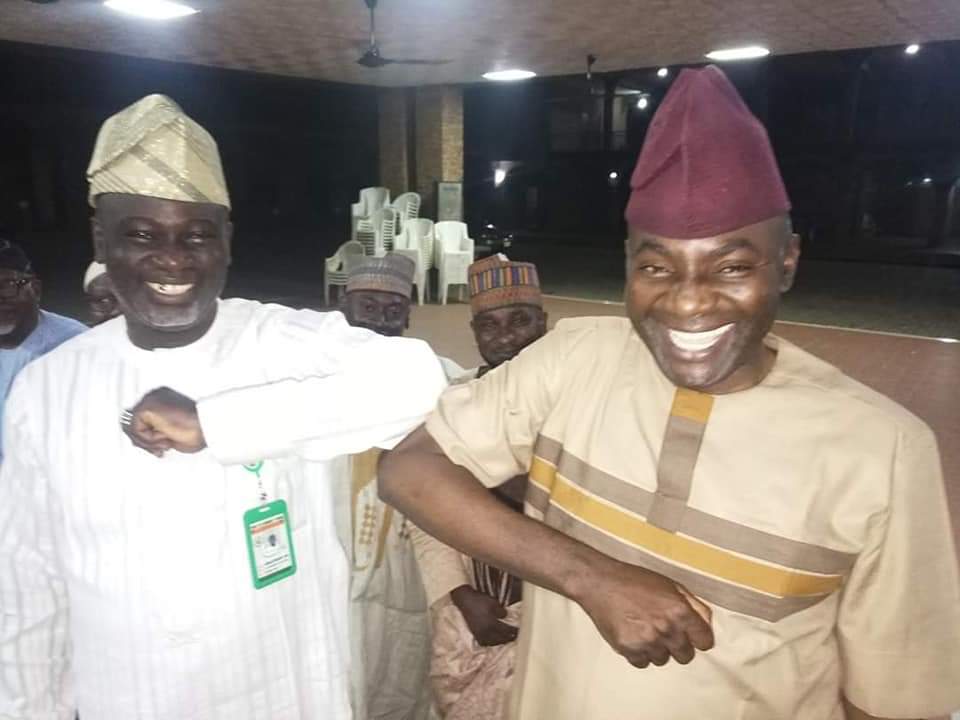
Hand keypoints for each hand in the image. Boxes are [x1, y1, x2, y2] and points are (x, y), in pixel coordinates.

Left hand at [122, 387, 205, 456]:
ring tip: (167, 441)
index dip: (146, 438)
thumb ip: (153, 432)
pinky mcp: (146, 407)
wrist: (206, 427)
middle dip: (146, 441)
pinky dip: (150, 439)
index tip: (160, 447)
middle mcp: (153, 396)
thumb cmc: (197, 432)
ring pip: (133, 429)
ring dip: (150, 442)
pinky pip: (136, 430)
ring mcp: (149, 400)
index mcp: (161, 399)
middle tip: (163, 446)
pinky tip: (166, 436)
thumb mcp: (170, 434)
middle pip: (132, 424)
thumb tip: (135, 439)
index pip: (140, 420)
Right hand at [450, 585, 518, 646]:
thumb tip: (505, 617)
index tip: (519, 632)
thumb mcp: (493, 603)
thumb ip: (501, 611)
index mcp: (492, 624)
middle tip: (514, 637)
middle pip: (499, 639)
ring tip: (505, 640)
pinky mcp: (474, 633)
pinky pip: (483, 642)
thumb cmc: (480, 600)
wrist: (465, 600)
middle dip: (508, 638)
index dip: (513, 632)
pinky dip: (489, 643)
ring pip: (491, 642)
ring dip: (499, 642)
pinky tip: (491, 641)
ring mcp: (479, 633)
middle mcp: (486, 631)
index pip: (506, 631)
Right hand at [573, 559, 713, 668]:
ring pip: (663, 660)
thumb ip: (692, 604)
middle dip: (679, 646)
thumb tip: (706, 622)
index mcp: (680, 611)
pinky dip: (640, 653)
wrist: (600, 582)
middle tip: (665, 632)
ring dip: (657, 649)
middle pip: (685, 656)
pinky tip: (633, 636)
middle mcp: (666, 629)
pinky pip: (643, 663)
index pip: (704, 641)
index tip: (692, 636)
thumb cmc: (634, 580)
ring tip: (645, 631)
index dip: (698, 638)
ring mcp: (647, 641)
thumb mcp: (669, 584)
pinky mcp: (629, 649)